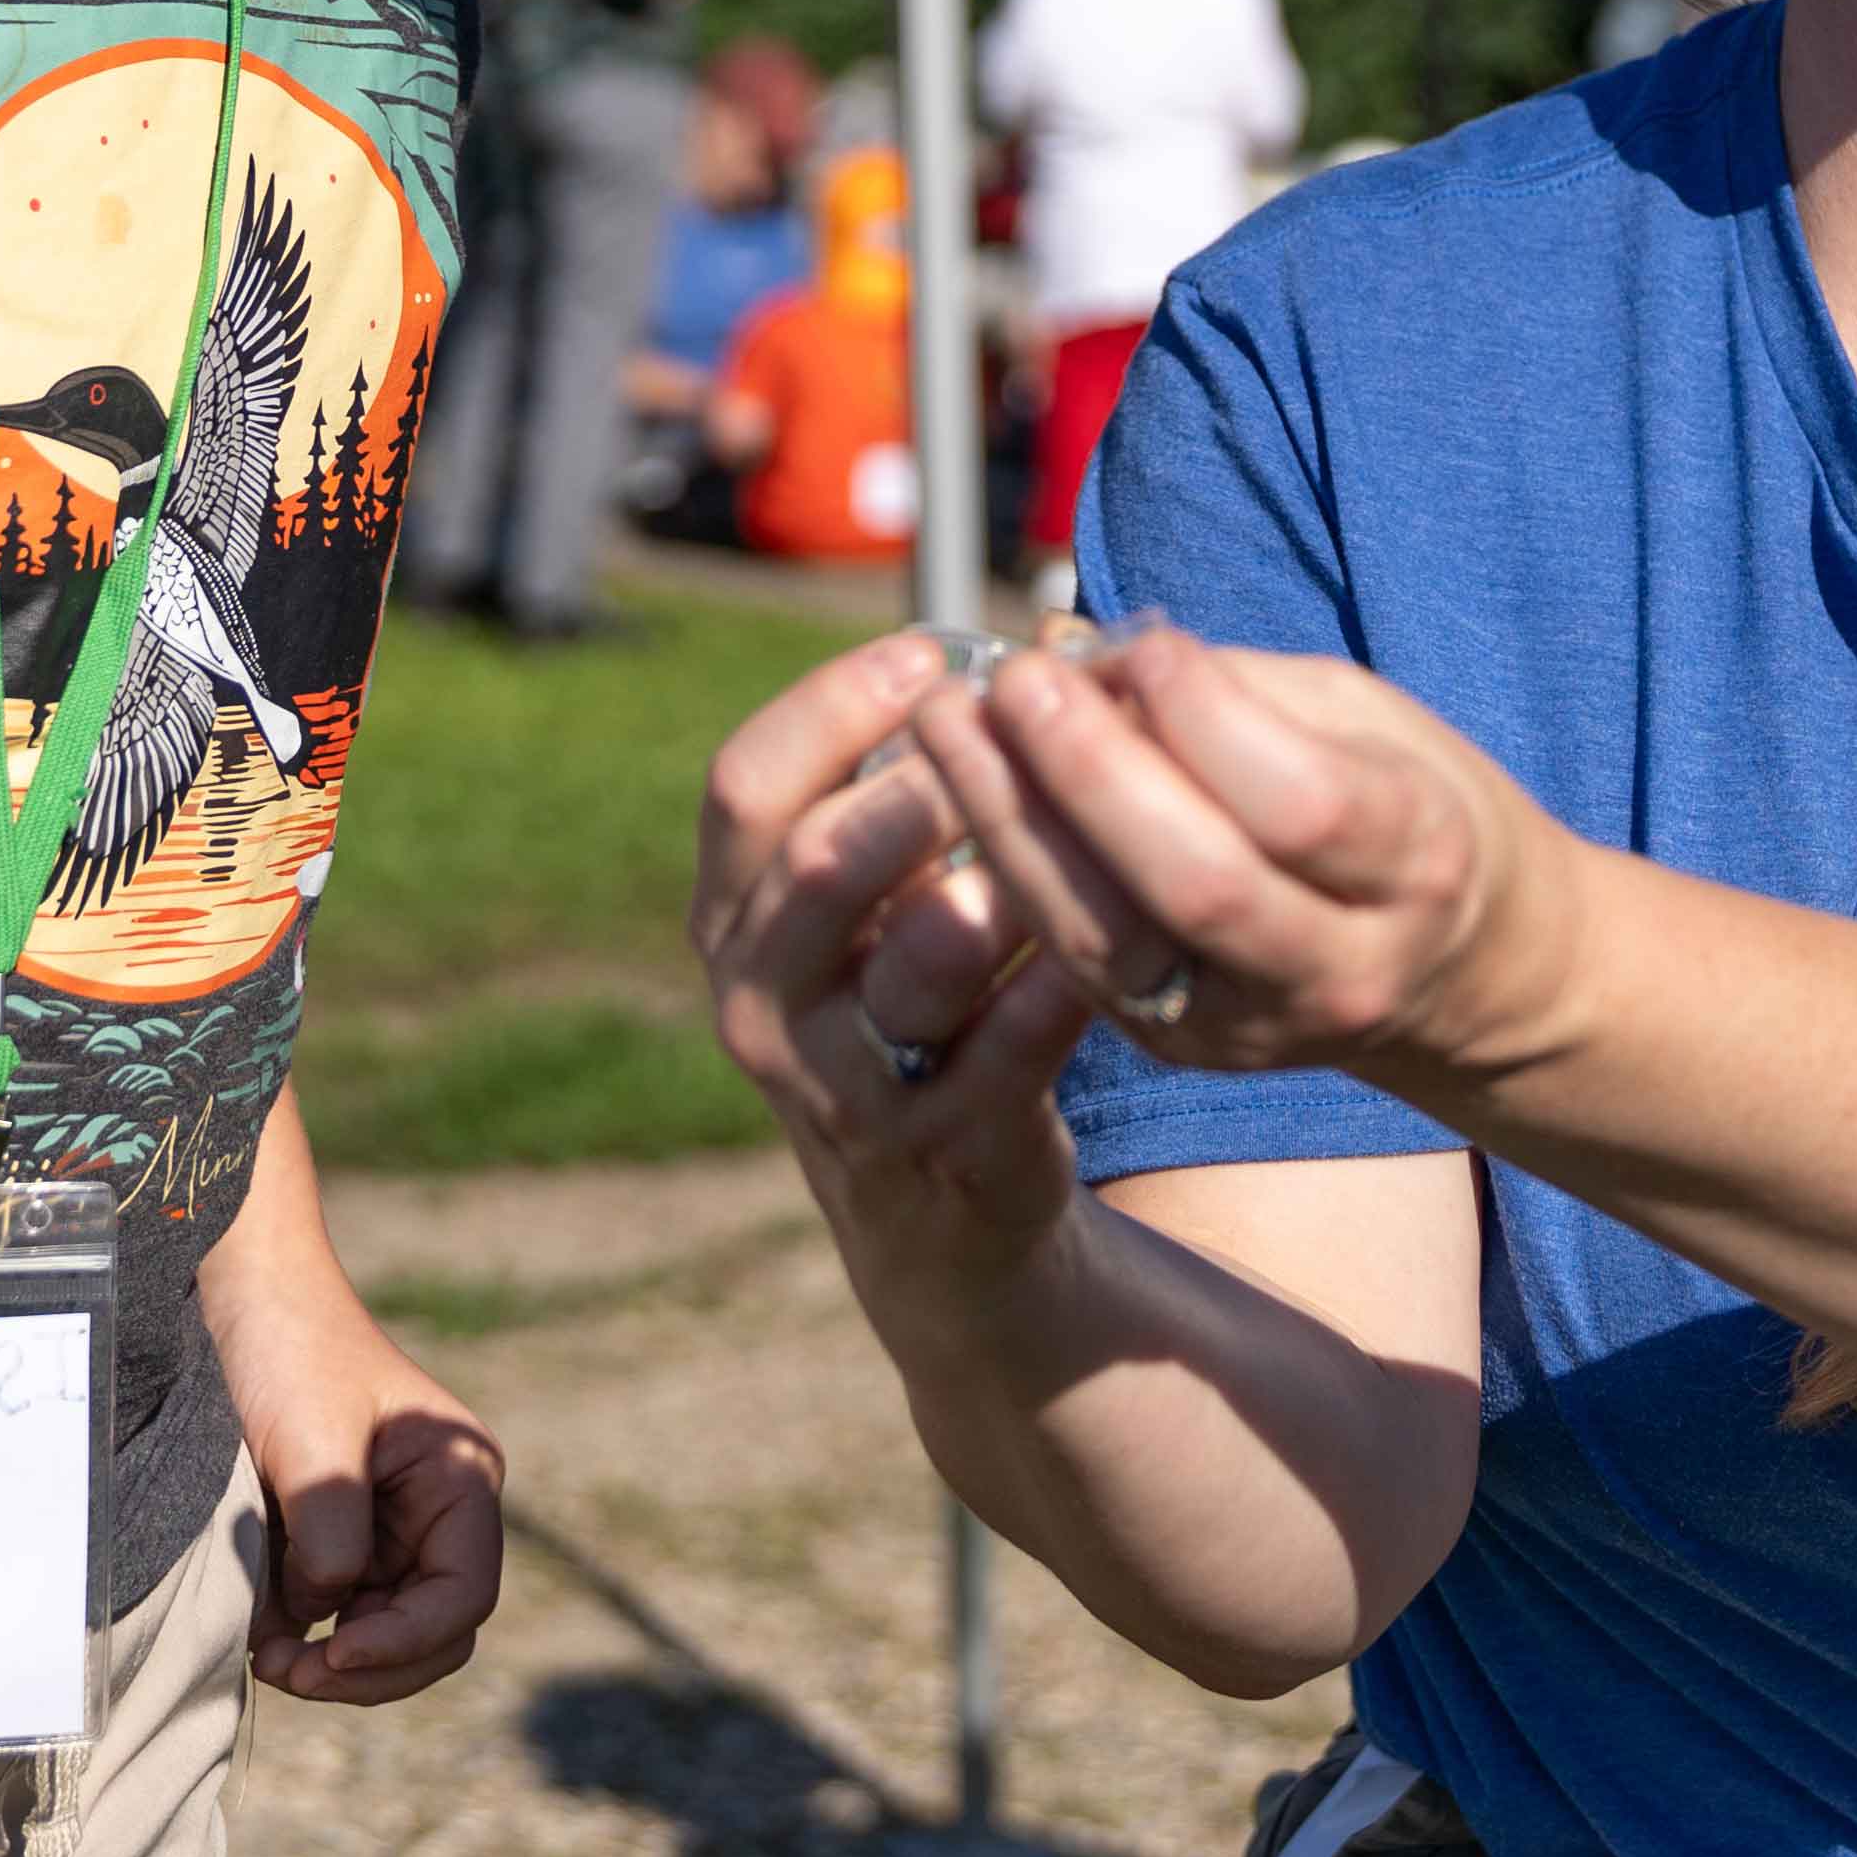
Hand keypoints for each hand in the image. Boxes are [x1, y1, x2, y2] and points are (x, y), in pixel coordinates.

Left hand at [220, 1294, 504, 1704]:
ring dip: (331, 1660)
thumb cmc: (291, 1352)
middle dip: (367, 1666)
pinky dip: (303, 1633)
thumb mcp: (315, 1444)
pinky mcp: (341, 1539)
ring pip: (383, 1634)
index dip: (408, 1641)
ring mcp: (391, 1531)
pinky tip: (260, 1627)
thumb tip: (324, 1615)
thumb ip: (334, 1538)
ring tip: (265, 1654)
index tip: (336, 1651)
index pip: (464, 1595)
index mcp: (460, 1478)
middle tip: (288, 1671)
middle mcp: (438, 1513)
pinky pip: (338, 1613)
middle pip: (432, 1632)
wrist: (240, 1300)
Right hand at [694, 631, 1105, 1287]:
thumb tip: (1028, 647)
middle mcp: (761, 997)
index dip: (831, 707)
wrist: (935, 1209)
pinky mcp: (939, 1145)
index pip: (745, 785)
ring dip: (1002, 876)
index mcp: (735, 913)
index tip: (929, 657)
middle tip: (1013, 727)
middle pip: (820, 863)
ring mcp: (840, 1086)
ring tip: (1069, 817)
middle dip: (924, 782)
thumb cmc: (912, 996)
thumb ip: (901, 790)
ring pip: (920, 958)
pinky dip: (1067, 974)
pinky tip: (1122, 921)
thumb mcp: (868, 904)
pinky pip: (1012, 1044)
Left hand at [908, 630, 1582, 1093]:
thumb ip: (1237, 688)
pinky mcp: (1181, 1050)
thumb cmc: (1404, 800)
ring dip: (1014, 825)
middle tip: (1014, 678)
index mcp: (1419, 863)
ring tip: (948, 723)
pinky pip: (1078, 965)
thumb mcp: (1365, 719)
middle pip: (1199, 887)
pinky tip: (963, 787)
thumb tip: (1084, 653)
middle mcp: (1344, 966)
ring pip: (1114, 944)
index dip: (1208, 721)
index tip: (1143, 644)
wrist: (1460, 972)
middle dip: (1089, 773)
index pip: (1302, 805)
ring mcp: (1254, 1028)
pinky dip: (1014, 870)